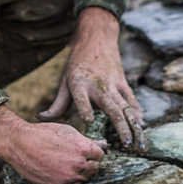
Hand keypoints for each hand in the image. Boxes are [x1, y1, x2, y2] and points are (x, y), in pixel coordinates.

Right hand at [0, 105, 106, 183]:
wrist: (19, 143)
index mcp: (83, 149)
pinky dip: (70, 181)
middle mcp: (79, 165)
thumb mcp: (68, 131)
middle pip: (94, 168)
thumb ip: (86, 141)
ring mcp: (69, 178)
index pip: (100, 155)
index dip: (93, 152)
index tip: (87, 151)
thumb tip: (103, 145)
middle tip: (77, 158)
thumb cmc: (43, 133)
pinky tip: (61, 171)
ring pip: (84, 179)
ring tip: (67, 164)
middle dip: (89, 163)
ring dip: (79, 173)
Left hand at [39, 7, 144, 148]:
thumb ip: (57, 104)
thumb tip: (41, 117)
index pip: (81, 99)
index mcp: (80, 85)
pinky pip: (132, 101)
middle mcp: (98, 86)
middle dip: (120, 127)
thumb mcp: (64, 81)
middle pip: (112, 109)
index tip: (89, 120)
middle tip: (125, 144)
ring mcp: (113, 85)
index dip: (85, 109)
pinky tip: (141, 127)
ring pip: (126, 108)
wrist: (97, 39)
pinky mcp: (123, 83)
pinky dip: (137, 114)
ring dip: (133, 125)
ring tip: (138, 142)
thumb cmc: (77, 64)